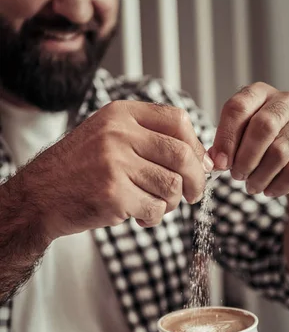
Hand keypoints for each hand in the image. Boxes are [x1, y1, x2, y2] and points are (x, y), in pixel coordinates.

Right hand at [15, 101, 210, 237]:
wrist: (40, 195)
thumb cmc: (82, 168)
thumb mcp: (110, 136)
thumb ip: (152, 141)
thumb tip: (206, 161)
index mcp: (120, 113)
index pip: (178, 120)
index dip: (196, 145)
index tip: (198, 164)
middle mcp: (118, 133)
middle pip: (182, 154)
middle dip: (196, 180)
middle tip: (192, 194)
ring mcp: (114, 163)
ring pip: (172, 185)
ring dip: (171, 203)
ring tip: (155, 206)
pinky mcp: (113, 194)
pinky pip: (155, 208)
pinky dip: (154, 217)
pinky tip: (138, 216)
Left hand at [209, 82, 288, 196]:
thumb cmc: (267, 143)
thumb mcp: (244, 136)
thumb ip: (226, 144)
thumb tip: (213, 160)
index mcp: (260, 93)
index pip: (237, 107)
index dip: (225, 138)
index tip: (219, 162)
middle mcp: (286, 101)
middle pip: (262, 127)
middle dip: (244, 157)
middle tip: (236, 176)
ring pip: (279, 151)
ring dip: (260, 175)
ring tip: (251, 187)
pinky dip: (278, 185)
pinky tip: (269, 190)